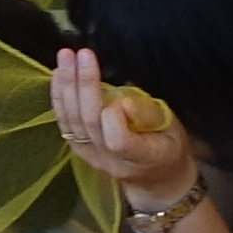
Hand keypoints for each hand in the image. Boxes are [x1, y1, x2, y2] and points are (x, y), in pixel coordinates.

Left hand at [50, 49, 198, 204]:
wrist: (155, 177)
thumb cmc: (168, 147)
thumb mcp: (174, 130)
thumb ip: (150, 115)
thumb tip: (122, 101)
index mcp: (142, 157)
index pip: (118, 141)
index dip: (114, 116)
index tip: (123, 96)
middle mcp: (111, 161)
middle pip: (90, 123)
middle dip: (85, 85)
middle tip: (83, 54)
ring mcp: (91, 157)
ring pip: (73, 121)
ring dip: (67, 85)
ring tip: (66, 57)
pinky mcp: (79, 149)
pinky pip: (64, 123)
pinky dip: (59, 97)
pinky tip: (58, 74)